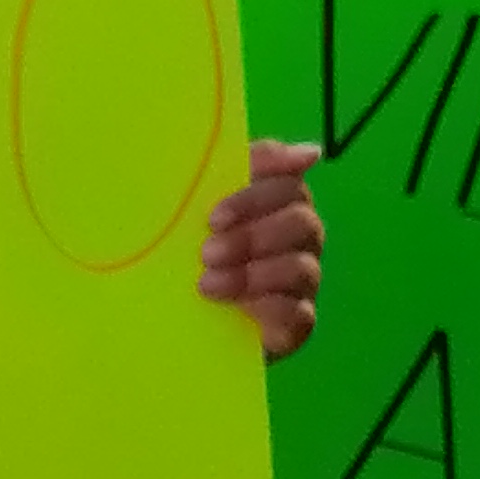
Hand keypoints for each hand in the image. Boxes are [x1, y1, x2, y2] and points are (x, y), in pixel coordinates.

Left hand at [203, 138, 326, 360]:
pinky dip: (268, 309)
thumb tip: (308, 153)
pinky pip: (300, 314)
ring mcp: (301, 282)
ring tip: (209, 284)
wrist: (171, 317)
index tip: (215, 218)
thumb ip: (232, 168)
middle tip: (208, 253)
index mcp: (276, 200)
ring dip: (255, 275)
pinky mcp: (296, 324)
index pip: (288, 182)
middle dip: (253, 237)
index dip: (256, 197)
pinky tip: (237, 310)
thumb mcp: (193, 205)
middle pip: (302, 222)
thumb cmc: (184, 251)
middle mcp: (298, 237)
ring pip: (302, 268)